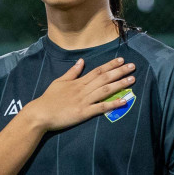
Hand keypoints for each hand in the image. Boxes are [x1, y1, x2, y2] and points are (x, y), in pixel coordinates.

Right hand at [21, 57, 136, 133]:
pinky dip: (113, 104)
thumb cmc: (48, 99)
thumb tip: (81, 61)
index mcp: (78, 82)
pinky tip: (124, 101)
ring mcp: (84, 101)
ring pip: (105, 90)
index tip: (122, 60)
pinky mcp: (83, 113)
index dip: (110, 65)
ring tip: (132, 79)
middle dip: (120, 71)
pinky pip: (101, 108)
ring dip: (120, 84)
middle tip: (133, 66)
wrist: (40, 114)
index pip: (97, 70)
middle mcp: (83, 89)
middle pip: (104, 78)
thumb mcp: (59, 82)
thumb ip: (72, 72)